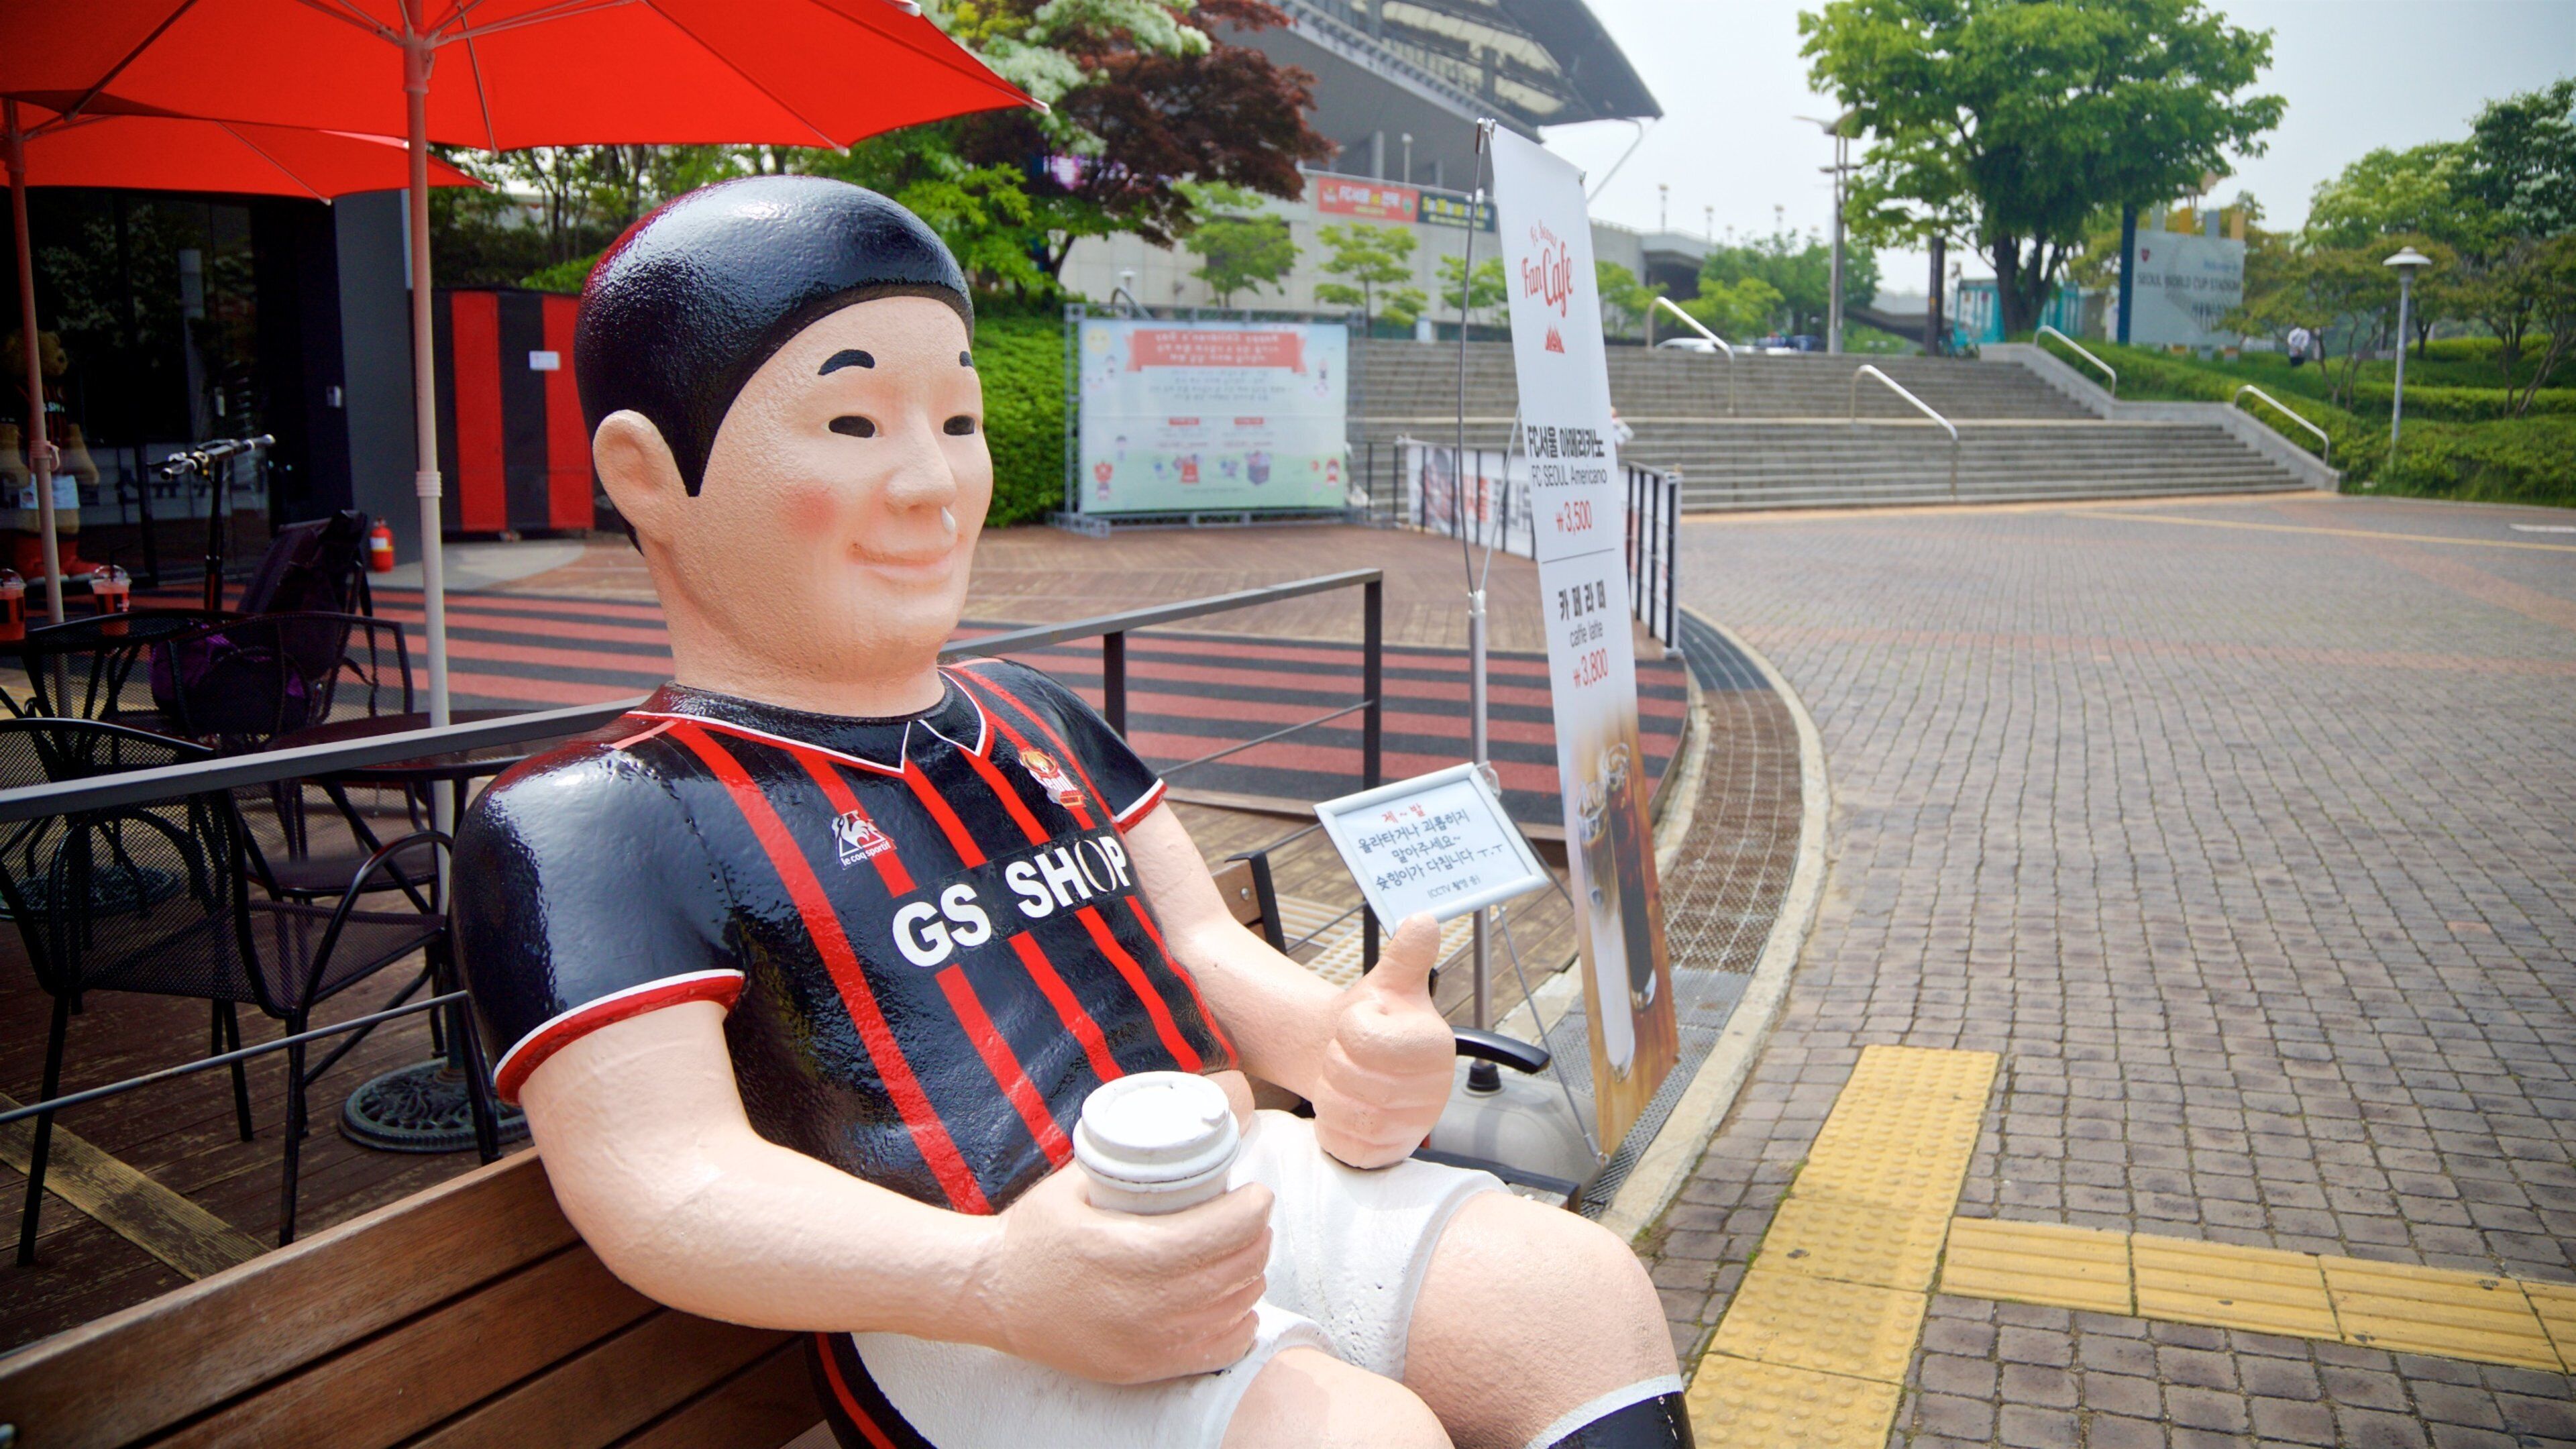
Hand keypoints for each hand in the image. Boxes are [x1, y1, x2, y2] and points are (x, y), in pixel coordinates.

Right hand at [972, 1163, 1272, 1383]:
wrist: (994, 1299)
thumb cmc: (1035, 1234)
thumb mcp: (1076, 1180)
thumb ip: (1133, 1159)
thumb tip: (1195, 1118)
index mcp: (1131, 1251)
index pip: (1224, 1231)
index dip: (1253, 1209)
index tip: (1255, 1193)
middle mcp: (1147, 1302)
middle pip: (1238, 1267)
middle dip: (1257, 1236)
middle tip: (1250, 1217)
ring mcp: (1151, 1342)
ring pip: (1238, 1305)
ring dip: (1250, 1273)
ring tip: (1240, 1251)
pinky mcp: (1149, 1367)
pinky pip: (1224, 1347)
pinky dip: (1239, 1320)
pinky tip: (1231, 1299)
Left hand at [1310, 912, 1455, 1168]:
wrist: (1362, 1068)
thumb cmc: (1376, 1025)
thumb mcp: (1387, 986)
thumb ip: (1405, 955)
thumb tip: (1425, 919)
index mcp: (1435, 1045)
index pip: (1364, 1037)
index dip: (1349, 1029)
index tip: (1361, 1025)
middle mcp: (1433, 1092)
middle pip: (1349, 1076)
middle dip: (1335, 1061)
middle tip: (1348, 1055)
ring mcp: (1413, 1128)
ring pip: (1344, 1110)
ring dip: (1330, 1091)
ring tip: (1346, 1079)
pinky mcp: (1389, 1156)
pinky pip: (1342, 1142)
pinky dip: (1330, 1125)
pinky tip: (1344, 1108)